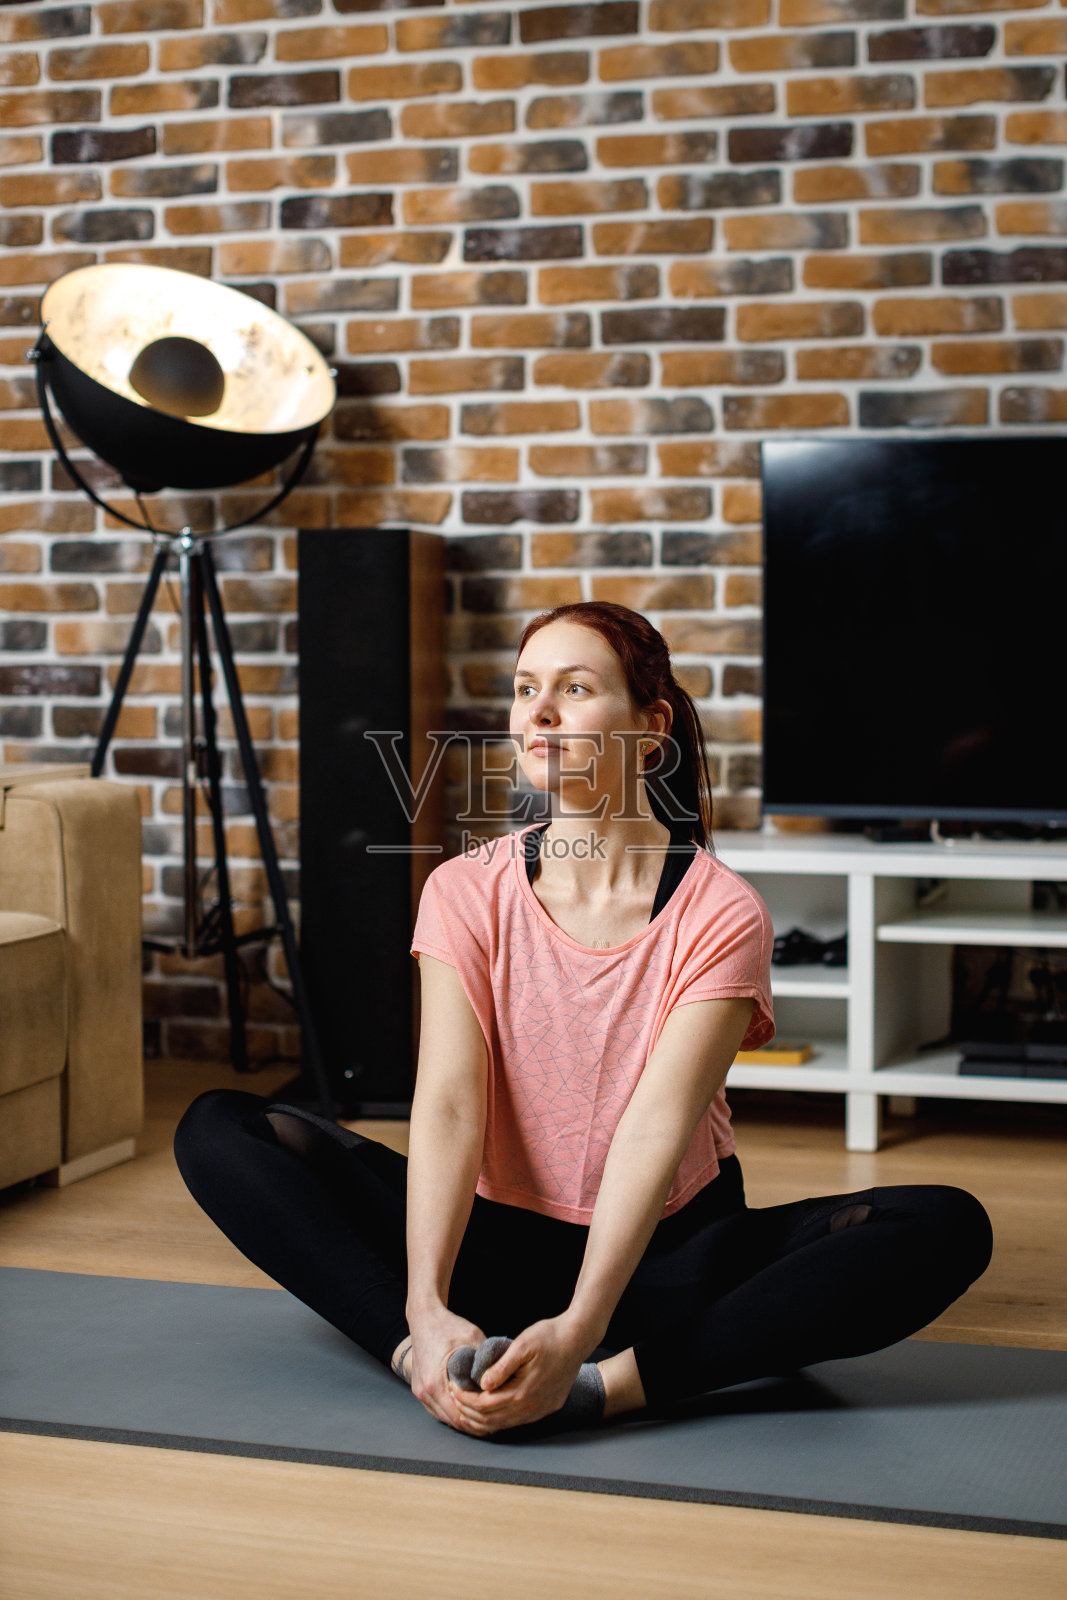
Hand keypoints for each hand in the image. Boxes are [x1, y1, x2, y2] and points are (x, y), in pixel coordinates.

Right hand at [406, 1305, 492, 1436]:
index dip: (478, 1422)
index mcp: (434, 1383)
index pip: (458, 1417)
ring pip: (443, 1417)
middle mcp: (424, 1391)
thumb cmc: (447, 1326)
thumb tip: (503, 1376)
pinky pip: (437, 1409)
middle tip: (495, 1423)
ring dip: (462, 1419)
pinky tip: (469, 1409)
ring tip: (485, 1418)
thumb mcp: (472, 1337)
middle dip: (473, 1424)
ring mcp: (419, 1391)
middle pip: (451, 1421)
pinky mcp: (419, 1388)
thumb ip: (486, 1359)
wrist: (423, 1317)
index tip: (496, 1420)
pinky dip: (452, 1411)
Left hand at [447, 1314, 588, 1434]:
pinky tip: (491, 1408)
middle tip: (454, 1396)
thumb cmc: (549, 1337)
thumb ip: (501, 1367)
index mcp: (522, 1393)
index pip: (483, 1406)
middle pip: (491, 1421)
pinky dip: (498, 1417)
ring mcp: (540, 1411)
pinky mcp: (546, 1408)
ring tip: (466, 1404)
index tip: (452, 1387)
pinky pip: (517, 1421)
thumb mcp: (522, 1345)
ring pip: (503, 1425)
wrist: (578, 1338)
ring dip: (482, 1417)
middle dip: (468, 1411)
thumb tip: (482, 1385)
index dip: (464, 1399)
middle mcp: (531, 1409)